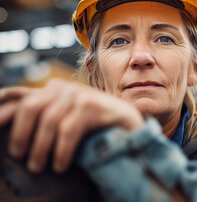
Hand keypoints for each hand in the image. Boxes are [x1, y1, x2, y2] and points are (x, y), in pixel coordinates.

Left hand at [0, 79, 144, 173]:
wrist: (126, 121)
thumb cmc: (92, 123)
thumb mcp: (65, 119)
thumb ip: (45, 118)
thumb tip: (14, 132)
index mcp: (52, 90)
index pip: (22, 101)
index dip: (4, 115)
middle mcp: (63, 88)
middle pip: (31, 109)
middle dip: (21, 136)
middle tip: (21, 157)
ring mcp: (78, 94)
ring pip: (49, 121)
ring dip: (41, 148)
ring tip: (39, 167)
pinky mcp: (92, 105)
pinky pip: (68, 130)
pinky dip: (61, 151)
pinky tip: (60, 164)